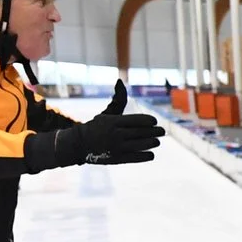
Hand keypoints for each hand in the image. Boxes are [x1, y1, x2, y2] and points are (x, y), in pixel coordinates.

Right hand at [38, 80, 162, 168]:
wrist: (79, 144)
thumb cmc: (98, 126)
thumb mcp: (107, 113)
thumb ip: (118, 100)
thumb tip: (120, 81)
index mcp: (114, 121)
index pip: (139, 120)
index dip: (151, 121)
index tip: (154, 122)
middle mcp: (115, 134)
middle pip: (143, 132)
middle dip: (156, 132)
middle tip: (162, 132)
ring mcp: (116, 147)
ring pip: (142, 145)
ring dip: (153, 143)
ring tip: (156, 141)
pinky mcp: (117, 159)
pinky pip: (137, 157)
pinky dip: (146, 155)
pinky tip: (150, 153)